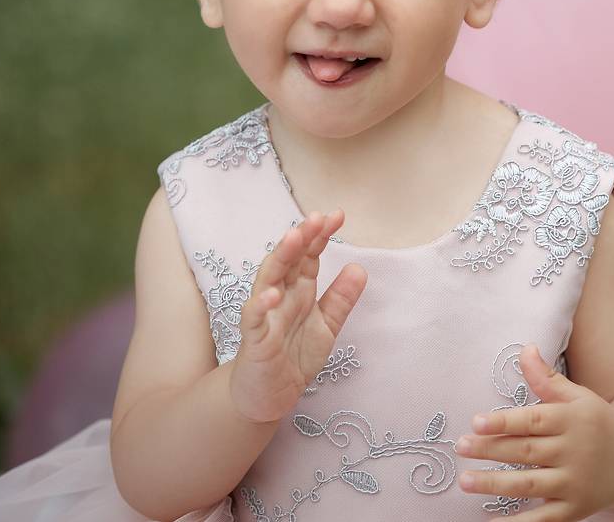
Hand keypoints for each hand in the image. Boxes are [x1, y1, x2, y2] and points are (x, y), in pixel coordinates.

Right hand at [228, 210, 367, 423]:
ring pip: (268, 280)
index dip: (320, 236)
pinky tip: (273, 292)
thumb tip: (359, 267)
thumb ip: (341, 299)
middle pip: (288, 260)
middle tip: (317, 217)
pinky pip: (254, 319)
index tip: (337, 215)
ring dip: (280, 258)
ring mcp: (265, 316)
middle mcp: (280, 297)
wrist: (267, 398)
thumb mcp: (326, 327)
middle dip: (302, 237)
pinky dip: (260, 304)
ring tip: (293, 238)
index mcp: (298, 291)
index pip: (308, 256)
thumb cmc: (292, 357)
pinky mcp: (254, 341)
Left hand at [453, 344, 613, 520]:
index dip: (504, 422)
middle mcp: (575, 451)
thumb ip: (546, 378)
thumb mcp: (577, 397)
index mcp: (573, 419)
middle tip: (461, 447)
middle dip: (491, 450)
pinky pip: (543, 519)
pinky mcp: (575, 509)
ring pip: (530, 484)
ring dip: (495, 483)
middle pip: (526, 451)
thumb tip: (524, 349)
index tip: (476, 422)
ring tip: (465, 480)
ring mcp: (575, 483)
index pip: (533, 420)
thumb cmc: (597, 423)